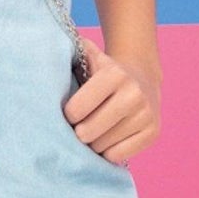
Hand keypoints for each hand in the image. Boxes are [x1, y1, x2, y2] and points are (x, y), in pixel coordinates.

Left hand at [62, 38, 160, 164]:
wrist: (142, 78)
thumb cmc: (103, 72)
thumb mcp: (88, 57)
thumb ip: (69, 51)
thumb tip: (45, 41)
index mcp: (114, 75)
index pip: (75, 110)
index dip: (68, 115)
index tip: (70, 111)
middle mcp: (134, 94)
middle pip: (87, 132)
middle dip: (79, 132)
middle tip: (80, 125)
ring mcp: (146, 115)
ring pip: (102, 146)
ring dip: (93, 143)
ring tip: (95, 130)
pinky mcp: (152, 133)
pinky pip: (117, 156)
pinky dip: (108, 151)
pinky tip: (109, 138)